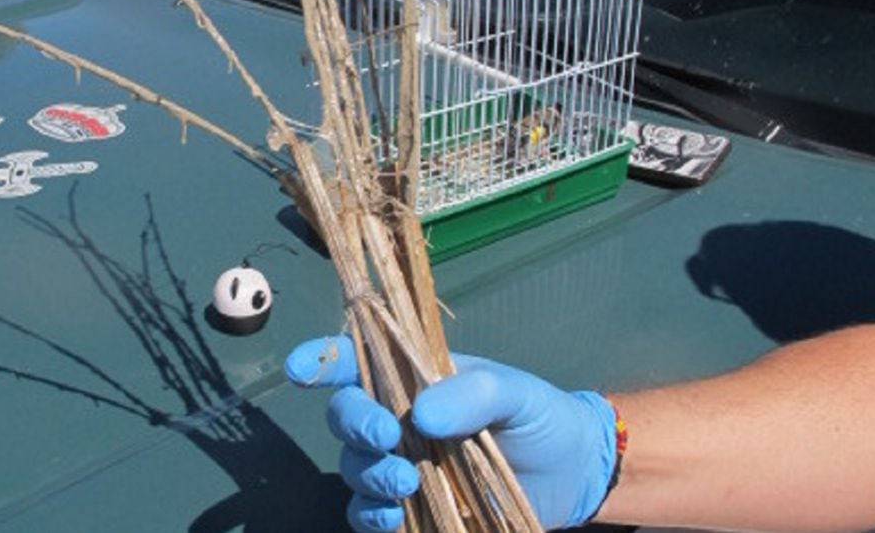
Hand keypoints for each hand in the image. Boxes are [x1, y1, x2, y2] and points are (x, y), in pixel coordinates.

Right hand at [286, 335, 616, 531]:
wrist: (573, 475)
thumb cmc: (540, 416)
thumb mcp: (514, 392)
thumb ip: (472, 392)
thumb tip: (422, 412)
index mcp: (416, 376)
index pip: (359, 358)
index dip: (323, 359)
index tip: (301, 369)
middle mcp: (399, 417)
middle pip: (345, 413)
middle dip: (354, 422)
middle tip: (386, 435)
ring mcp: (402, 464)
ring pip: (353, 465)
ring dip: (369, 473)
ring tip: (406, 481)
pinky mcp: (412, 511)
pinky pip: (368, 515)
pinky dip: (372, 517)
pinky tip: (395, 518)